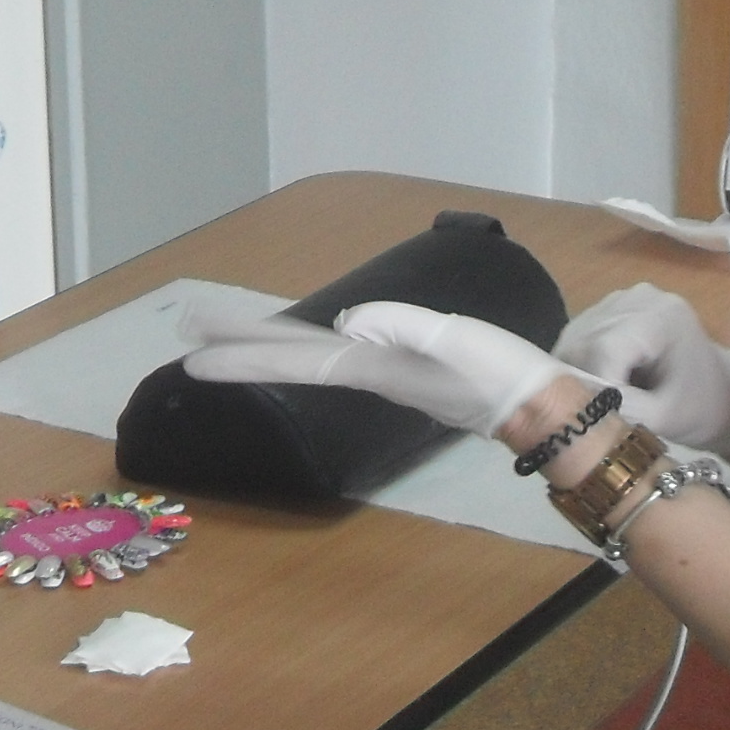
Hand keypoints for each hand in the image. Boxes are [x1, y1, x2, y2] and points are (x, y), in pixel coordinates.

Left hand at [179, 298, 582, 436]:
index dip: (241, 356)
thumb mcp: (457, 343)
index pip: (292, 358)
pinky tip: (307, 341)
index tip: (190, 358)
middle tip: (187, 333)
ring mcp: (384, 371)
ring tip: (229, 335)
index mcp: (371, 366)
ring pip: (309, 353)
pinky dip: (307, 345)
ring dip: (267, 344)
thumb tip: (348, 321)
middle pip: (290, 355)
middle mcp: (368, 370)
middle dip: (238, 346)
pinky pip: (336, 353)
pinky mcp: (404, 368)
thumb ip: (405, 328)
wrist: (543, 408)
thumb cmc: (503, 374)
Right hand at [556, 283, 729, 454]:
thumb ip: (620, 408)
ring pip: (575, 339)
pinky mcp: (612, 306)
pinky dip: (583, 363)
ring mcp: (623, 298)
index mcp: (659, 319)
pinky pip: (581, 336)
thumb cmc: (702, 408)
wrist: (724, 390)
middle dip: (582, 383)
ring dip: (578, 373)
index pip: (602, 351)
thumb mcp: (664, 418)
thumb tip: (575, 403)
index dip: (592, 389)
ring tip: (601, 400)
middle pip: (584, 342)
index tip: (599, 419)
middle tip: (596, 415)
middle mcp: (636, 298)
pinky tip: (604, 381)